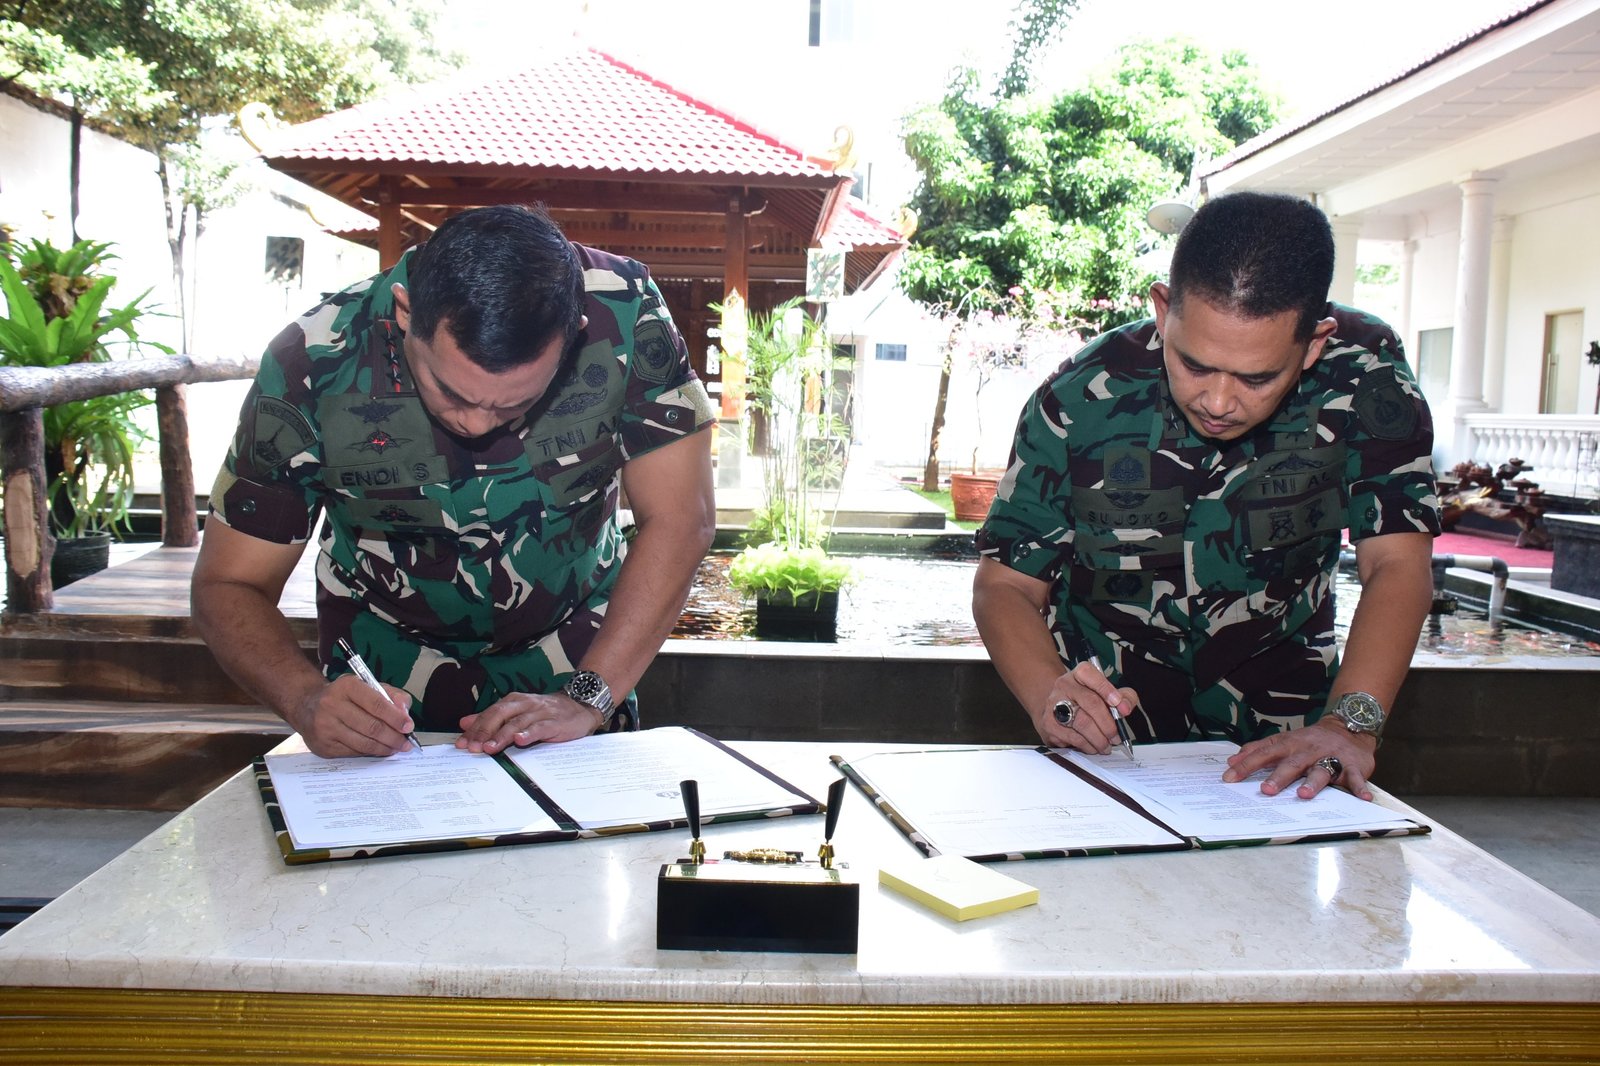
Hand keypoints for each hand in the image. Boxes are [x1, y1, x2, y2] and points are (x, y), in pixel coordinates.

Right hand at [291, 674, 415, 757]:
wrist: (307, 706)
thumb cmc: (344, 696)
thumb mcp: (366, 686)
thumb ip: (391, 695)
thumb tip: (405, 712)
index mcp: (347, 687)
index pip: (376, 703)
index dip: (395, 717)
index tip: (409, 726)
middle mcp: (332, 706)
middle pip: (371, 727)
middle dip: (393, 737)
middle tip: (406, 743)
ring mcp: (326, 727)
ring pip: (363, 743)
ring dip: (384, 748)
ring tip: (396, 748)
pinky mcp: (323, 745)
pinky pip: (353, 752)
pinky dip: (370, 752)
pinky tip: (379, 750)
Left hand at [455, 692, 601, 752]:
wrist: (579, 706)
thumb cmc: (545, 713)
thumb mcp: (516, 712)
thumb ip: (491, 718)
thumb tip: (465, 723)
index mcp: (513, 701)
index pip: (489, 713)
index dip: (474, 728)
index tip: (462, 743)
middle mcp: (524, 704)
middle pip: (500, 715)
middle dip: (484, 731)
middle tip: (473, 747)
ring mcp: (540, 713)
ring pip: (517, 723)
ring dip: (502, 736)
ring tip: (490, 748)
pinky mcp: (555, 722)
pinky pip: (540, 728)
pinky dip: (529, 734)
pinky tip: (520, 741)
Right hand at [1033, 661, 1139, 754]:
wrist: (1057, 711)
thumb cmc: (1086, 702)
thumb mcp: (1107, 694)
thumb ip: (1124, 697)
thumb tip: (1126, 707)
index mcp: (1079, 674)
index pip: (1090, 675)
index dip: (1107, 690)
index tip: (1122, 708)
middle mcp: (1064, 685)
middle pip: (1091, 703)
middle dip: (1108, 724)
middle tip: (1116, 737)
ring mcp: (1053, 704)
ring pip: (1082, 723)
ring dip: (1099, 739)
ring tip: (1106, 746)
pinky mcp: (1048, 724)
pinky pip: (1073, 738)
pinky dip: (1087, 746)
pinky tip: (1093, 747)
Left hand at [1222, 718, 1378, 799]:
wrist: (1347, 727)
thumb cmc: (1309, 740)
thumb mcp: (1284, 741)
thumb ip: (1259, 750)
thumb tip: (1232, 760)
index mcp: (1289, 744)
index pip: (1264, 754)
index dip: (1247, 765)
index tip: (1229, 777)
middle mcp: (1308, 750)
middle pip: (1291, 764)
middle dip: (1278, 777)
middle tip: (1266, 790)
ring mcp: (1331, 757)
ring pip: (1321, 770)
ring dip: (1312, 783)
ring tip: (1304, 795)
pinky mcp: (1353, 765)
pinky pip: (1356, 777)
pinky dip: (1360, 787)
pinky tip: (1362, 798)